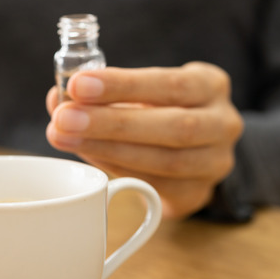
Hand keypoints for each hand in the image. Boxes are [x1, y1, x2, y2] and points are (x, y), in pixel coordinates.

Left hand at [46, 63, 243, 218]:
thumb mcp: (138, 90)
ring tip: (65, 138)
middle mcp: (223, 123)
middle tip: (64, 118)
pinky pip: (156, 187)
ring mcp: (216, 163)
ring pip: (165, 162)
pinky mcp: (198, 194)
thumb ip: (100, 92)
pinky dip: (117, 172)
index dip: (123, 86)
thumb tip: (56, 99)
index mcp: (210, 85)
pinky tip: (89, 159)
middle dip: (112, 123)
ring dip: (108, 151)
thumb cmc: (157, 109)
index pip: (170, 84)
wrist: (194, 148)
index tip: (77, 84)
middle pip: (173, 126)